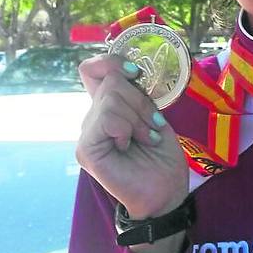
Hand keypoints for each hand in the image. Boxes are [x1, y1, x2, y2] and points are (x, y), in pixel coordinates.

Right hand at [76, 55, 188, 220]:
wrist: (165, 190)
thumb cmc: (162, 156)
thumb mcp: (152, 115)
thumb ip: (135, 94)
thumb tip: (126, 69)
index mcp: (108, 107)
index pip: (92, 69)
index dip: (112, 62)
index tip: (136, 73)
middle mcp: (93, 117)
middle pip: (111, 81)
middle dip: (141, 101)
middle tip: (152, 126)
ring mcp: (87, 134)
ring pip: (111, 98)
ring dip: (138, 118)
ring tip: (146, 139)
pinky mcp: (86, 149)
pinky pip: (108, 119)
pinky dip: (128, 129)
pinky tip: (131, 146)